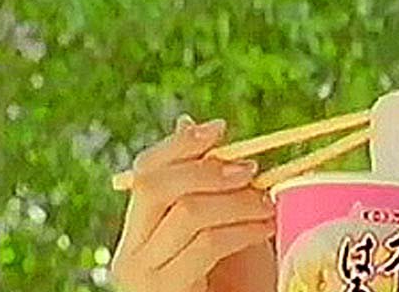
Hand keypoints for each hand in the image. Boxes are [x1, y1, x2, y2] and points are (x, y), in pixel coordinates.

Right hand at [109, 115, 277, 291]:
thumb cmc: (233, 279)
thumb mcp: (222, 223)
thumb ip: (207, 184)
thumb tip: (189, 123)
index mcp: (139, 230)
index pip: (144, 172)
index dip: (180, 145)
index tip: (220, 128)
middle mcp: (129, 252)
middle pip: (156, 185)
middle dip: (208, 169)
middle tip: (252, 170)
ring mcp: (144, 276)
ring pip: (188, 212)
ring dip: (238, 202)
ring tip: (268, 205)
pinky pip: (206, 244)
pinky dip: (243, 229)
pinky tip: (265, 228)